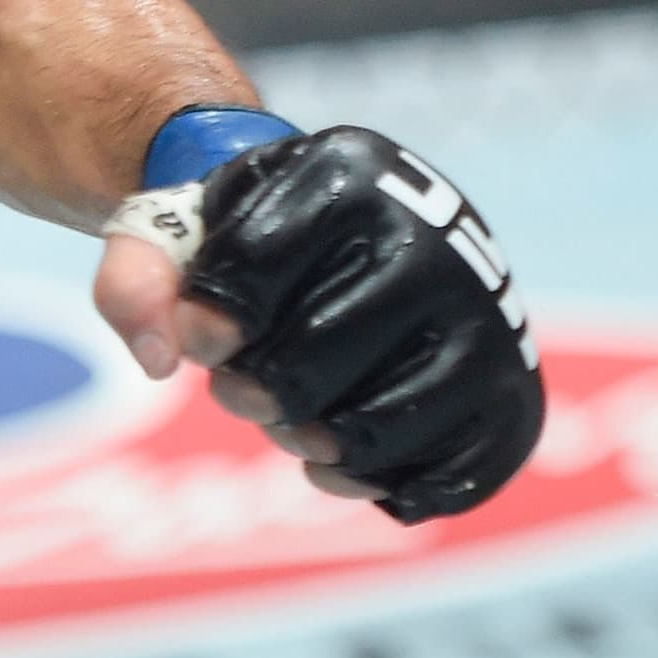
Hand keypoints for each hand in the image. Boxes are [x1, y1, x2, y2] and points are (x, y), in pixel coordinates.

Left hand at [101, 118, 542, 522]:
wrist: (387, 243)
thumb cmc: (276, 240)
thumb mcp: (200, 224)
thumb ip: (140, 270)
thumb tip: (158, 354)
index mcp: (349, 169)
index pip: (249, 268)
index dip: (208, 323)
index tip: (207, 335)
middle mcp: (439, 236)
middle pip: (307, 363)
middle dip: (255, 394)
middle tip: (247, 391)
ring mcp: (490, 321)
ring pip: (370, 432)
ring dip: (311, 448)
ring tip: (301, 423)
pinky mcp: (516, 399)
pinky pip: (435, 483)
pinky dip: (377, 488)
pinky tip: (354, 458)